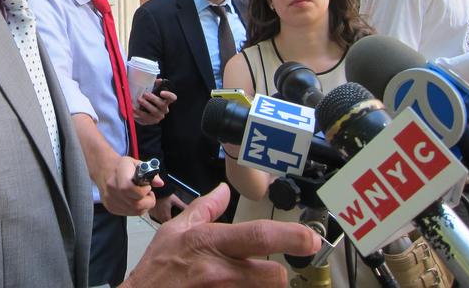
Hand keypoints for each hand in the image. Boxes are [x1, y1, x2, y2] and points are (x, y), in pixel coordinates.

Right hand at [98, 156, 162, 216]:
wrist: (104, 169)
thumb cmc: (122, 166)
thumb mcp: (137, 164)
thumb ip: (150, 173)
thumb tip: (160, 183)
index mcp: (119, 173)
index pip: (129, 189)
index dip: (142, 191)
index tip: (147, 187)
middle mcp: (112, 187)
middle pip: (135, 204)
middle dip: (148, 202)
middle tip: (149, 195)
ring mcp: (109, 199)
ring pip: (133, 211)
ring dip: (143, 206)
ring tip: (142, 197)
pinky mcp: (110, 207)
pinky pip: (128, 213)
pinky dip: (135, 209)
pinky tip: (134, 200)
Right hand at [122, 184, 320, 287]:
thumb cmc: (157, 269)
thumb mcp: (174, 230)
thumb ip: (204, 209)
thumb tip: (223, 191)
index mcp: (209, 243)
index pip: (258, 237)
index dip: (290, 236)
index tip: (310, 238)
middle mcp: (219, 272)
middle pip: (273, 276)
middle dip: (278, 274)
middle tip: (271, 271)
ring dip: (262, 287)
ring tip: (248, 281)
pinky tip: (236, 287)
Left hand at [134, 80, 176, 124]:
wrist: (145, 113)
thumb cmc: (150, 100)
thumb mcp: (153, 92)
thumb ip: (156, 85)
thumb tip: (159, 80)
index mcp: (166, 101)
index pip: (172, 98)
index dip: (169, 95)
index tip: (161, 92)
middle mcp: (164, 110)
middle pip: (162, 105)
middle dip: (153, 99)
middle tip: (144, 94)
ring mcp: (158, 117)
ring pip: (153, 112)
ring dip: (146, 105)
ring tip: (138, 100)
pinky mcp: (150, 122)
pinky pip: (145, 118)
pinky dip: (138, 113)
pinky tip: (133, 108)